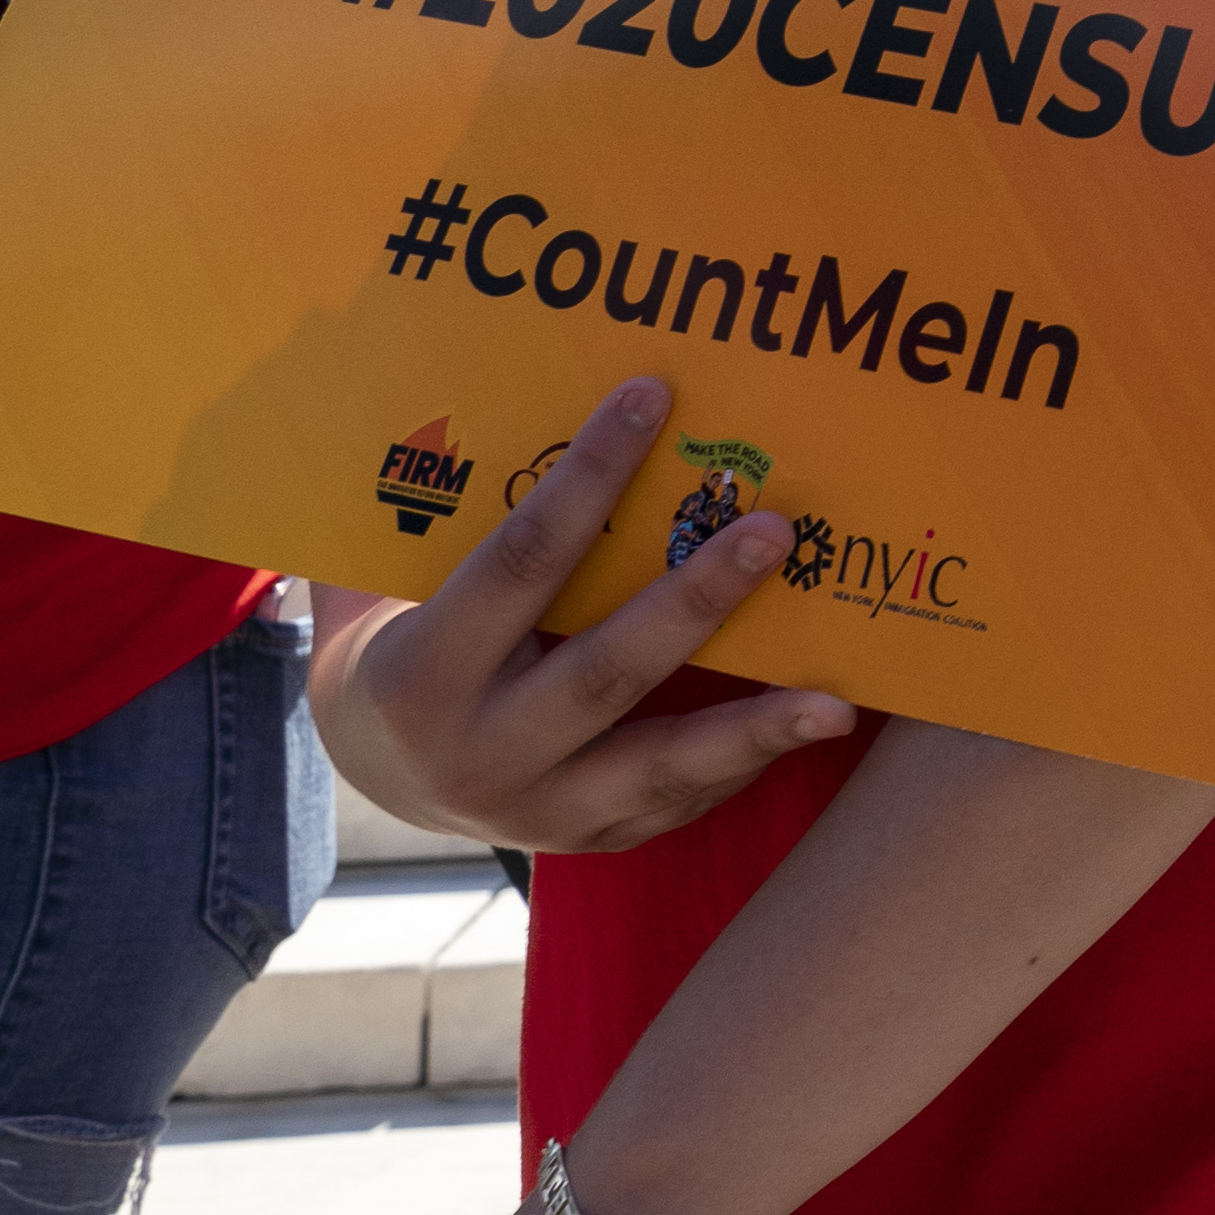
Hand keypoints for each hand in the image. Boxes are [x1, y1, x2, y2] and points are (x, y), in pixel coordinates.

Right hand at [313, 376, 851, 851]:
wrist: (376, 764)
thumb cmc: (404, 634)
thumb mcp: (397, 582)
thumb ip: (448, 509)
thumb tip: (520, 374)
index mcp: (422, 675)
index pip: (519, 562)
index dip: (587, 476)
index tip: (653, 397)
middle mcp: (478, 755)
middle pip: (605, 672)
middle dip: (694, 603)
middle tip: (775, 529)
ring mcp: (537, 811)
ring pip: (660, 768)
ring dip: (755, 730)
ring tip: (837, 702)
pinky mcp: (590, 840)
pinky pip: (679, 800)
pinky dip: (745, 760)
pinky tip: (811, 719)